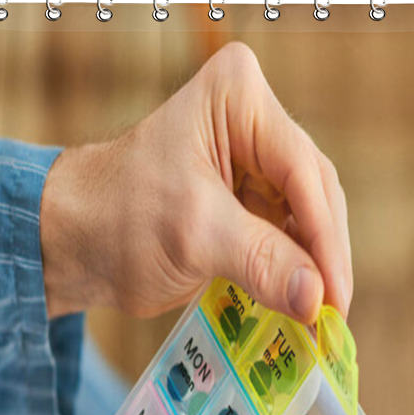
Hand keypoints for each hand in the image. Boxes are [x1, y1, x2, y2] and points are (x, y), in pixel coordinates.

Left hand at [40, 42, 351, 322]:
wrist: (77, 243)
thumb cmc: (119, 219)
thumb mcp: (194, 235)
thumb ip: (261, 263)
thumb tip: (317, 300)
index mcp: (237, 98)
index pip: (300, 170)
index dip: (323, 236)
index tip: (334, 294)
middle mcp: (254, 121)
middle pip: (313, 192)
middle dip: (323, 255)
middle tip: (335, 312)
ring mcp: (256, 161)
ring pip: (308, 217)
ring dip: (315, 267)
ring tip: (324, 316)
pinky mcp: (251, 200)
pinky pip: (288, 236)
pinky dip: (296, 271)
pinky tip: (304, 304)